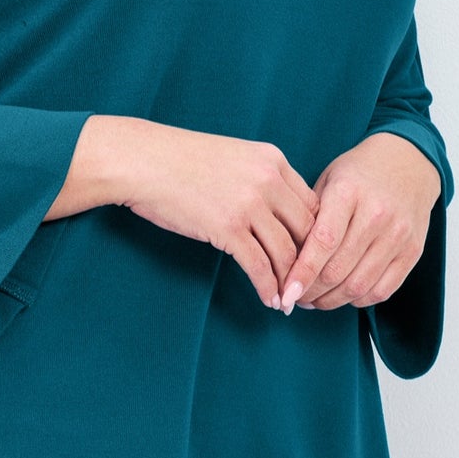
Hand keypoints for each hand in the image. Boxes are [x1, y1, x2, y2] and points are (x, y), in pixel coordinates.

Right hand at [113, 119, 322, 311]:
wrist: (142, 160)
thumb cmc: (180, 160)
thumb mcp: (233, 157)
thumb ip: (259, 178)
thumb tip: (274, 214)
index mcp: (273, 159)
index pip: (312, 204)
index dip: (316, 236)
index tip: (313, 257)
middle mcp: (269, 180)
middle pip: (307, 230)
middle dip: (311, 263)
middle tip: (309, 285)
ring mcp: (250, 204)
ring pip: (287, 253)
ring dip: (291, 282)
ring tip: (290, 300)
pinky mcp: (228, 227)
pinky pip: (259, 266)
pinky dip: (268, 287)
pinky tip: (269, 300)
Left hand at [278, 133, 441, 313]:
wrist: (408, 162)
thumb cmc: (359, 173)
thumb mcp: (328, 180)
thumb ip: (309, 217)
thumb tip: (287, 261)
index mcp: (348, 192)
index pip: (323, 243)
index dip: (302, 273)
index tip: (285, 291)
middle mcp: (377, 214)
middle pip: (338, 270)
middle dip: (310, 292)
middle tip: (293, 296)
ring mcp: (398, 234)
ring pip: (358, 286)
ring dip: (331, 301)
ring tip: (314, 300)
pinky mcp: (412, 251)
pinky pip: (382, 290)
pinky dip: (357, 300)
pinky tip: (341, 295)